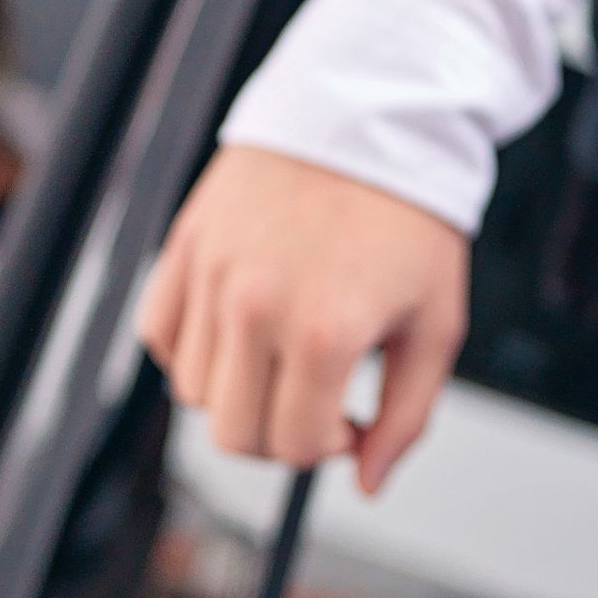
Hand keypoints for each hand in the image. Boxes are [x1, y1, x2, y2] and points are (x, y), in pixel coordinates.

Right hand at [139, 145, 467, 492]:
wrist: (368, 115)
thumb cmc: (408, 216)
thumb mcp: (436, 325)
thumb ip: (406, 417)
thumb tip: (369, 482)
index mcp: (325, 332)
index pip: (296, 446)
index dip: (331, 448)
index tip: (350, 418)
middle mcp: (256, 307)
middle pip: (234, 434)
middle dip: (280, 436)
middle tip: (314, 400)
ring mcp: (212, 275)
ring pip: (194, 392)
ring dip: (239, 392)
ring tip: (283, 353)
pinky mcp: (185, 246)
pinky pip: (161, 336)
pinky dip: (193, 352)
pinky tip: (241, 331)